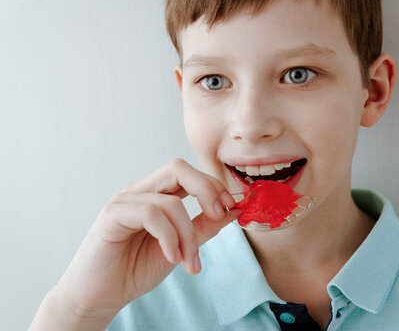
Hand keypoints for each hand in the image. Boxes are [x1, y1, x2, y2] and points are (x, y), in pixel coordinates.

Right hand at [32, 158, 236, 327]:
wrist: (100, 296)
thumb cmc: (135, 270)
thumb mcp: (180, 247)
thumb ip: (203, 227)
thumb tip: (233, 211)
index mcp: (156, 195)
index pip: (189, 174)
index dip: (214, 186)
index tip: (233, 208)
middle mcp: (140, 191)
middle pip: (178, 168)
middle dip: (207, 189)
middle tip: (221, 214)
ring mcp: (124, 201)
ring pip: (169, 201)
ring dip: (188, 234)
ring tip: (189, 261)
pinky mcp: (112, 215)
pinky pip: (151, 214)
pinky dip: (169, 237)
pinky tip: (171, 257)